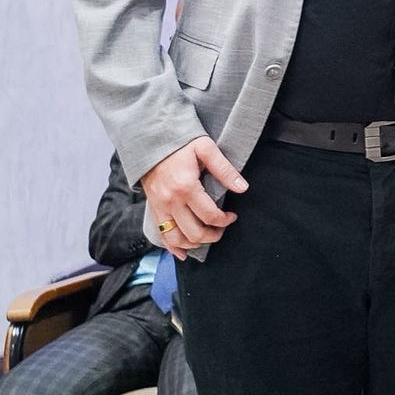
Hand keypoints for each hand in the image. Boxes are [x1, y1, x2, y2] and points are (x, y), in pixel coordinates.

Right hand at [141, 136, 248, 258]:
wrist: (151, 140)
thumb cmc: (181, 143)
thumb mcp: (206, 149)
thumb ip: (224, 169)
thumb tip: (243, 187)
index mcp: (186, 187)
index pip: (209, 215)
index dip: (225, 220)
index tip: (232, 216)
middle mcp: (170, 201)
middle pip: (193, 233)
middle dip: (212, 235)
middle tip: (223, 228)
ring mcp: (160, 207)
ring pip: (176, 239)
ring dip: (195, 243)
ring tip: (207, 236)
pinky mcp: (154, 209)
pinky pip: (162, 235)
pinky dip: (173, 248)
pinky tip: (184, 253)